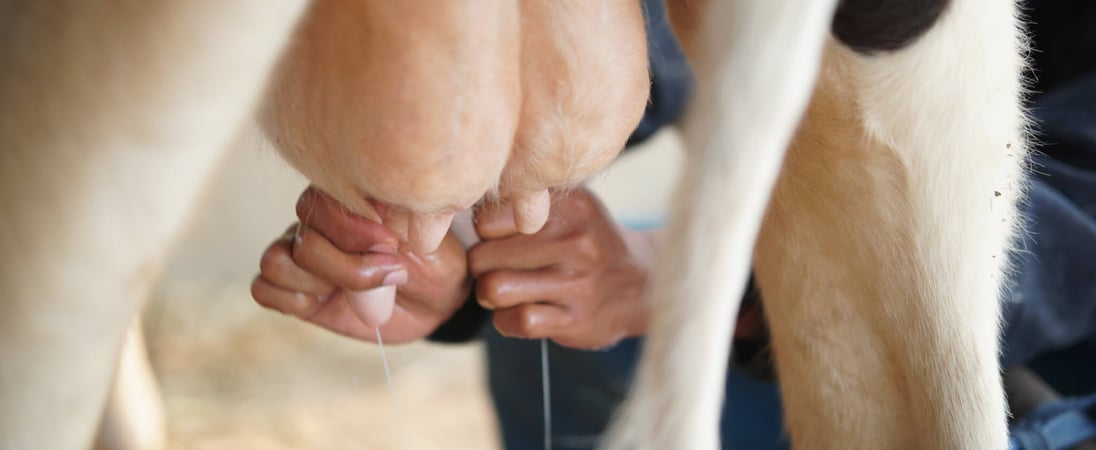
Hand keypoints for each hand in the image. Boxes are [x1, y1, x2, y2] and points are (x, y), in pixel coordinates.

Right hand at [251, 187, 470, 343]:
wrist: (437, 300)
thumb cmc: (432, 260)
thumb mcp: (424, 235)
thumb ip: (394, 217)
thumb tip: (371, 210)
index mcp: (343, 199)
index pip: (318, 204)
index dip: (351, 229)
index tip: (392, 243)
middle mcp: (315, 224)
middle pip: (302, 240)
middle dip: (347, 266)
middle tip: (391, 272)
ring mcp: (302, 258)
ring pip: (276, 262)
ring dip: (319, 282)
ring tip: (359, 291)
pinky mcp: (297, 293)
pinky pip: (264, 289)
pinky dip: (292, 299)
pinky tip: (328, 300)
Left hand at [469, 188, 656, 348]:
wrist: (640, 284)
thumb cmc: (588, 241)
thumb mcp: (570, 207)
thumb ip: (526, 202)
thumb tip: (464, 208)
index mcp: (569, 207)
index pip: (488, 219)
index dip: (483, 233)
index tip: (495, 240)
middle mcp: (576, 241)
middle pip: (483, 256)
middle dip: (480, 267)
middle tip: (493, 269)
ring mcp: (578, 283)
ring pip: (495, 289)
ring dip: (489, 295)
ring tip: (503, 291)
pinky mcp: (576, 320)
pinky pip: (517, 321)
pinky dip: (506, 321)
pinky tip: (519, 313)